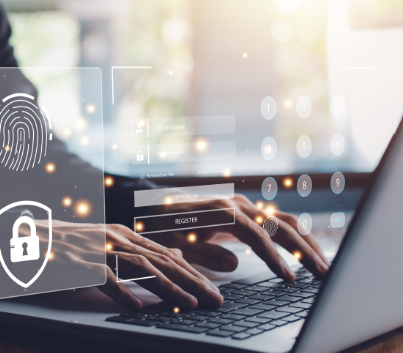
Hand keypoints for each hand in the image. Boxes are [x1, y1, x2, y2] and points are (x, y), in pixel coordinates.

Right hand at [29, 220, 223, 310]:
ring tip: (189, 304)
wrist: (28, 237)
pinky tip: (138, 306)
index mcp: (123, 235)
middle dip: (191, 280)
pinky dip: (123, 292)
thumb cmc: (69, 246)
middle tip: (215, 299)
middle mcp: (114, 238)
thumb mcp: (108, 243)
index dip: (192, 271)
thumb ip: (140, 250)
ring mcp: (97, 249)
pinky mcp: (78, 262)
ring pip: (140, 267)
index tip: (214, 288)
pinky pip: (104, 278)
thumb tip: (175, 252)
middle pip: (160, 259)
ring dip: (168, 287)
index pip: (165, 253)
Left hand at [145, 194, 329, 280]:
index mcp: (222, 211)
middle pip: (280, 224)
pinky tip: (309, 250)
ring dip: (307, 241)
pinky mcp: (249, 211)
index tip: (289, 278)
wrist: (159, 204)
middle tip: (324, 273)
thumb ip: (204, 253)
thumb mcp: (178, 243)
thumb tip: (235, 264)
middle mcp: (238, 204)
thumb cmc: (167, 226)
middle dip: (304, 250)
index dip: (274, 258)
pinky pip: (279, 220)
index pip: (257, 235)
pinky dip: (297, 235)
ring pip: (285, 220)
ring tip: (324, 264)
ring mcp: (246, 205)